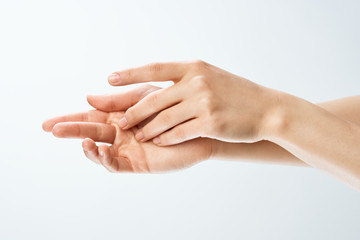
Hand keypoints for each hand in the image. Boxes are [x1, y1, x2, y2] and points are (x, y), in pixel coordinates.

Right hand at [42, 85, 214, 172]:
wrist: (197, 125)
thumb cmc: (173, 108)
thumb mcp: (143, 98)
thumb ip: (118, 100)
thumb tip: (88, 97)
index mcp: (119, 115)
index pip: (89, 116)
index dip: (68, 119)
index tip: (47, 123)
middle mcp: (119, 133)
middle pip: (90, 131)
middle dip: (71, 131)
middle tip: (52, 129)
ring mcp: (127, 148)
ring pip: (100, 149)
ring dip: (87, 145)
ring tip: (81, 139)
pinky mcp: (137, 163)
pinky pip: (116, 164)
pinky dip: (105, 158)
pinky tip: (99, 148)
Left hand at [104, 60, 279, 145]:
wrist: (266, 108)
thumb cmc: (236, 93)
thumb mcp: (211, 76)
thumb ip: (185, 79)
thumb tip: (158, 83)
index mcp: (194, 67)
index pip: (155, 69)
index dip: (130, 74)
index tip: (110, 79)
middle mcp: (197, 82)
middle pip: (155, 99)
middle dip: (134, 112)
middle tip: (119, 122)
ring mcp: (204, 102)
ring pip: (164, 119)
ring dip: (147, 129)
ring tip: (137, 136)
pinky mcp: (210, 123)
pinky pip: (179, 133)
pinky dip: (166, 138)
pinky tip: (158, 142)